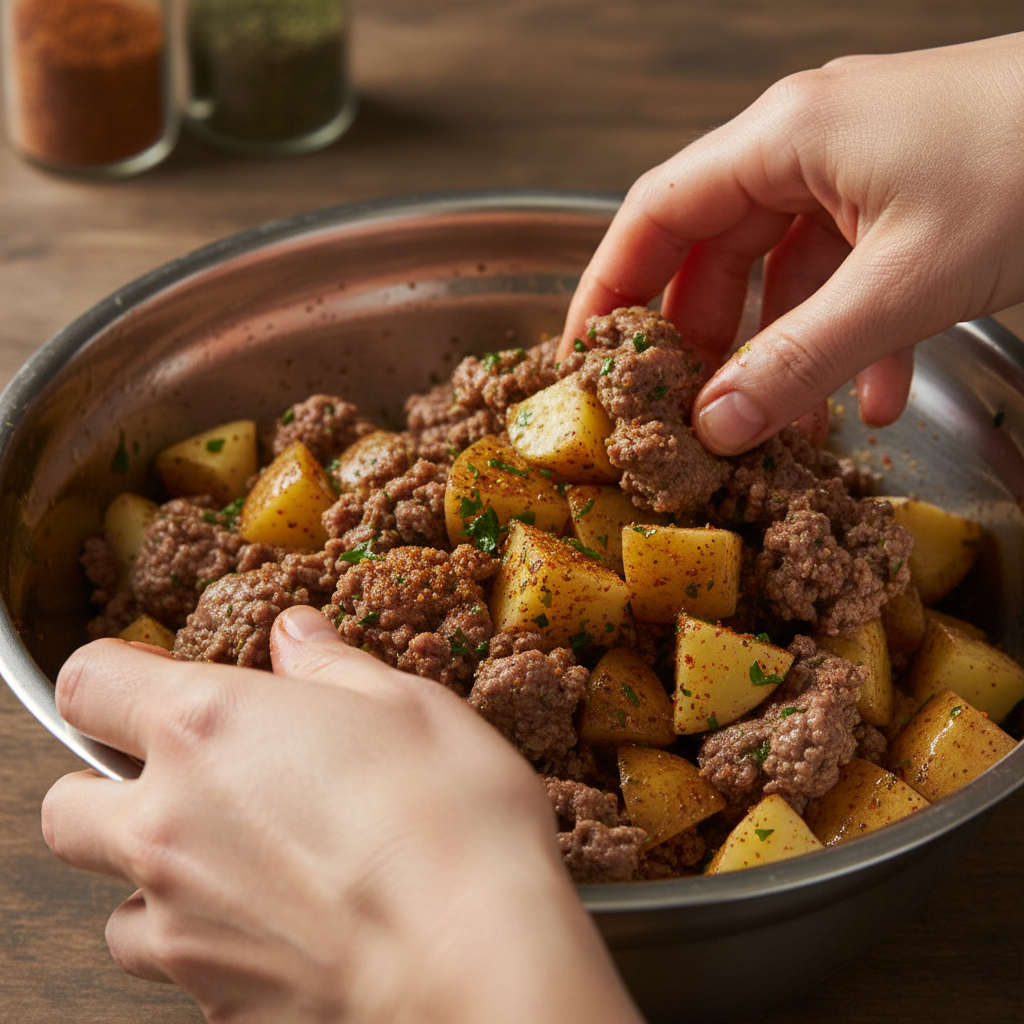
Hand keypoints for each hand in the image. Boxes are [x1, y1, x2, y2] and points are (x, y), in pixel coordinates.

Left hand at [42, 607, 641, 1023]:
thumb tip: (297, 636)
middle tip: (189, 779)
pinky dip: (211, 940)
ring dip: (156, 877)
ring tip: (241, 863)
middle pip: (67, 806)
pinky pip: (181, 965)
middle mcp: (168, 825)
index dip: (114, 672)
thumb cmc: (453, 817)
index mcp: (208, 727)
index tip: (152, 678)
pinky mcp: (213, 1000)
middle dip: (107, 787)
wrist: (478, 960)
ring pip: (115, 903)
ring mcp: (181, 923)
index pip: (89, 683)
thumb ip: (333, 666)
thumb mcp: (408, 704)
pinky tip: (286, 921)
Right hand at [560, 33, 1023, 453]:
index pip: (655, 212)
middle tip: (684, 407)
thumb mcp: (903, 283)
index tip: (588, 355)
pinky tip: (870, 400)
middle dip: (700, 335)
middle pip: (713, 246)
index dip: (609, 286)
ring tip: (776, 424)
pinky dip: (849, 339)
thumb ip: (799, 361)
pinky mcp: (909, 196)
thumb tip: (715, 427)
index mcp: (783, 139)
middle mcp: (808, 145)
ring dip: (779, 348)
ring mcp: (860, 168)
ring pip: (784, 267)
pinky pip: (849, 274)